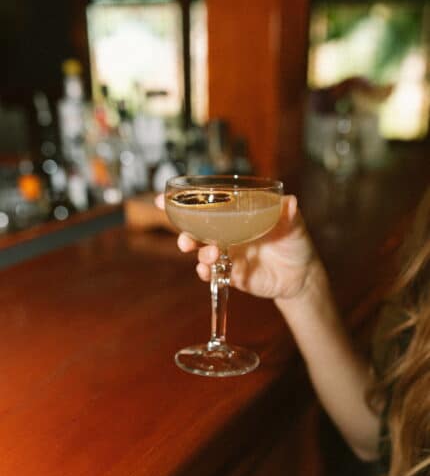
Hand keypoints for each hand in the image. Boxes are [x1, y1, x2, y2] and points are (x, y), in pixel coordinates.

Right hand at [156, 194, 317, 301]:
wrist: (302, 276)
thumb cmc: (295, 242)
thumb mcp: (294, 225)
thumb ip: (289, 215)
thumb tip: (291, 202)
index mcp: (236, 215)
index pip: (206, 205)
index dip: (182, 202)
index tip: (161, 199)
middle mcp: (226, 233)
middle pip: (196, 230)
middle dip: (184, 233)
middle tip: (185, 239)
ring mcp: (227, 254)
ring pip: (202, 252)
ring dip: (199, 253)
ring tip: (210, 255)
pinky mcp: (231, 274)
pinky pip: (212, 273)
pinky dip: (206, 272)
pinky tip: (207, 271)